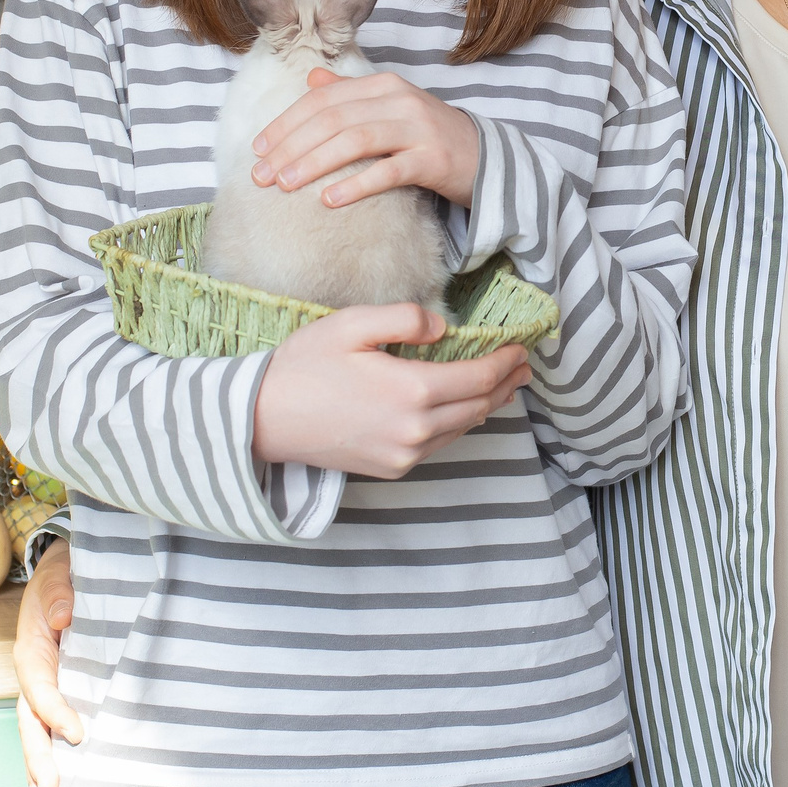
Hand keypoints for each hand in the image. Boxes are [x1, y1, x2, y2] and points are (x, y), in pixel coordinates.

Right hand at [14, 538, 81, 786]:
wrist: (64, 572)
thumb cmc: (63, 574)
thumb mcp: (60, 572)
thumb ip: (59, 592)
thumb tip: (64, 615)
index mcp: (32, 649)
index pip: (40, 686)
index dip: (55, 712)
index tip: (78, 734)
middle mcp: (34, 673)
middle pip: (31, 720)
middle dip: (38, 756)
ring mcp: (45, 685)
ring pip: (37, 730)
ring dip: (40, 763)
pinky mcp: (59, 690)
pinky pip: (50, 726)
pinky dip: (48, 753)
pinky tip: (54, 784)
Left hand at [250, 67, 480, 209]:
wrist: (485, 157)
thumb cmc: (428, 136)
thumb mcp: (389, 107)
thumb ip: (350, 93)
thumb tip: (311, 80)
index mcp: (382, 85)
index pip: (322, 99)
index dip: (286, 123)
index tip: (257, 149)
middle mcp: (399, 100)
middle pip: (332, 119)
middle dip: (290, 146)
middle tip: (261, 175)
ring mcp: (418, 129)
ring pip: (355, 140)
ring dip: (314, 162)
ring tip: (285, 185)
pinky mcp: (433, 160)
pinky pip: (388, 171)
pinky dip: (356, 184)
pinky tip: (330, 199)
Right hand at [253, 301, 530, 477]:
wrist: (263, 420)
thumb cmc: (304, 366)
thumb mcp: (352, 324)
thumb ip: (404, 319)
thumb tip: (443, 327)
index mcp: (412, 392)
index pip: (481, 377)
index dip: (506, 362)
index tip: (521, 347)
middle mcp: (416, 431)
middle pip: (479, 405)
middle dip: (507, 383)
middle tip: (524, 365)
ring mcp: (404, 454)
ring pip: (462, 428)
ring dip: (487, 404)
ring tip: (503, 385)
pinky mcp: (391, 467)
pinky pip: (438, 444)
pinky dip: (458, 423)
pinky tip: (462, 408)